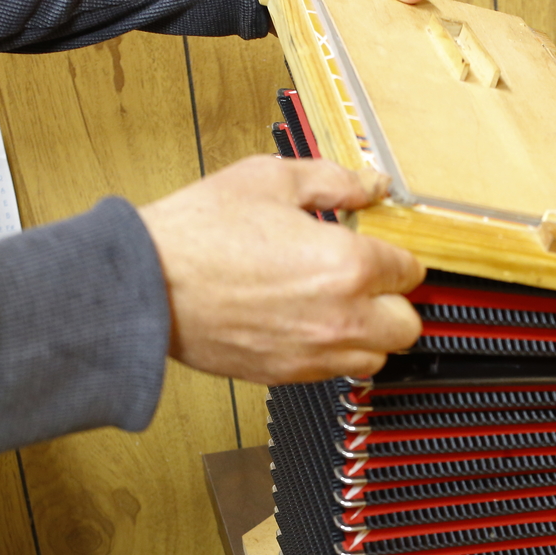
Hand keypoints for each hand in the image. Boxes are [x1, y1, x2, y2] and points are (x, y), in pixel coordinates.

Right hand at [140, 156, 424, 383]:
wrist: (146, 286)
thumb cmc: (199, 234)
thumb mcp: (270, 179)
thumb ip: (333, 180)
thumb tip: (371, 184)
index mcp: (348, 265)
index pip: (409, 270)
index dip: (396, 255)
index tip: (382, 249)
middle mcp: (341, 317)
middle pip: (407, 327)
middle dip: (394, 302)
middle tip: (369, 282)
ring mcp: (315, 353)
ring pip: (376, 359)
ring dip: (369, 334)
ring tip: (340, 307)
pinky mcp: (287, 374)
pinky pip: (335, 373)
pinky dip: (333, 352)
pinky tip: (308, 324)